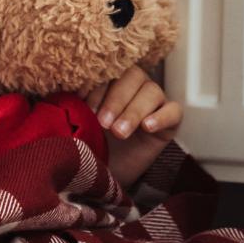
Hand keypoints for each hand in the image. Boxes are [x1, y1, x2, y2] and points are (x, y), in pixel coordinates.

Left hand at [85, 65, 179, 190]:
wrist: (107, 171)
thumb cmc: (93, 143)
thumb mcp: (81, 124)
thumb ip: (77, 106)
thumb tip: (69, 95)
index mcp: (112, 80)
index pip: (110, 71)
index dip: (98, 87)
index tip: (86, 109)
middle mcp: (135, 86)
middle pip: (133, 76)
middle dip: (116, 100)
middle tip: (104, 123)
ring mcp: (155, 101)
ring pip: (152, 91)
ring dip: (134, 111)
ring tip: (120, 132)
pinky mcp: (171, 120)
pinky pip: (174, 111)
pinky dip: (161, 116)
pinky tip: (147, 127)